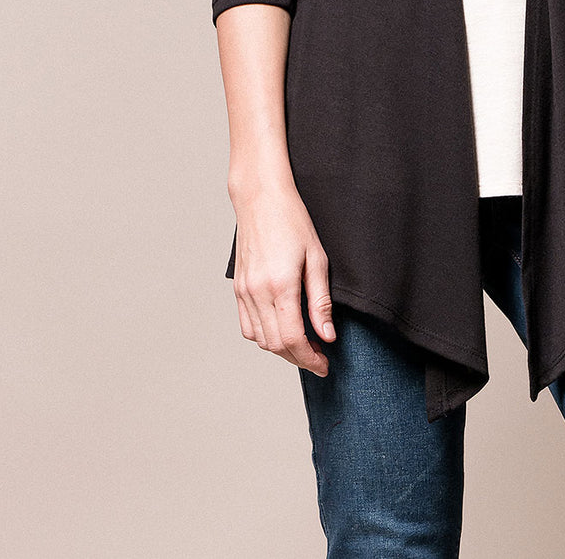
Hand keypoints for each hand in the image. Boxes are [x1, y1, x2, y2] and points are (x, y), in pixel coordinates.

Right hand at [229, 185, 335, 376]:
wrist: (261, 199)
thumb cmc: (293, 222)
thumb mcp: (317, 258)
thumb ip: (320, 301)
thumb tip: (326, 336)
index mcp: (280, 285)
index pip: (293, 339)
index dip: (310, 359)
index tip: (325, 365)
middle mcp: (257, 292)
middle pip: (276, 345)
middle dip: (299, 358)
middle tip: (319, 357)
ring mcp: (244, 292)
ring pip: (260, 340)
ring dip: (281, 350)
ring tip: (303, 344)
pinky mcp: (238, 288)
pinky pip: (247, 326)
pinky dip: (264, 337)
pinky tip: (281, 330)